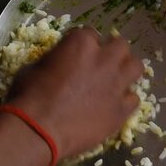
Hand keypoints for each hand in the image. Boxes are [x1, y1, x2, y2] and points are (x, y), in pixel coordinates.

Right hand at [5, 27, 143, 157]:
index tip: (79, 54)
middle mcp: (105, 59)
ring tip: (116, 80)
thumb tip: (59, 63)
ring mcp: (117, 84)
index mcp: (82, 43)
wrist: (38, 131)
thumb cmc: (29, 97)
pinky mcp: (122, 109)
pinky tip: (115, 106)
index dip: (85, 45)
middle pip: (121, 46)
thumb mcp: (34, 67)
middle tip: (102, 63)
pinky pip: (134, 99)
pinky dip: (125, 100)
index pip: (91, 34)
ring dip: (126, 71)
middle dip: (112, 52)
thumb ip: (55, 60)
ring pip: (136, 67)